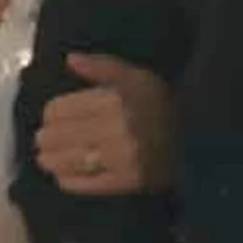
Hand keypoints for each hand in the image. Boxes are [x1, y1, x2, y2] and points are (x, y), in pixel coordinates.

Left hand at [36, 52, 175, 194]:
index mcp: (114, 100)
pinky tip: (62, 176)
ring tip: (45, 159)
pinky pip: (86, 184)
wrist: (198, 140)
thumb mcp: (137, 76)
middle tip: (43, 139)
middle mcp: (114, 129)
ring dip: (50, 160)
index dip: (50, 114)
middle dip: (46, 138)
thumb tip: (70, 59)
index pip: (61, 109)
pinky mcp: (127, 182)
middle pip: (59, 136)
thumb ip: (102, 67)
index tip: (51, 116)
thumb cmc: (164, 103)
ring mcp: (120, 159)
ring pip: (68, 161)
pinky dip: (68, 180)